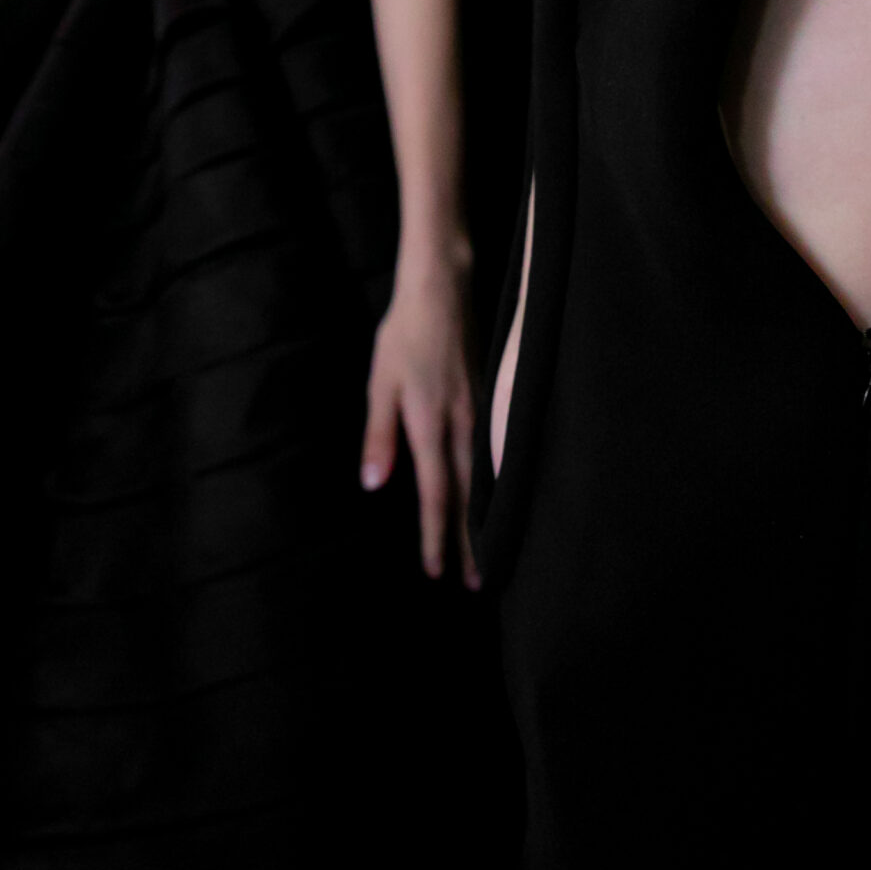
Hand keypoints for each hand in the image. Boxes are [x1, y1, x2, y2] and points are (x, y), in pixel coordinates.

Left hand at [361, 253, 478, 584]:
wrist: (443, 287)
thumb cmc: (404, 334)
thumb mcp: (380, 383)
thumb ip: (379, 435)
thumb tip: (374, 485)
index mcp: (431, 424)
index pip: (435, 493)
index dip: (435, 535)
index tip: (436, 571)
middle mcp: (462, 424)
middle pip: (469, 495)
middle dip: (471, 540)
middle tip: (476, 582)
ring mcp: (481, 411)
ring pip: (485, 476)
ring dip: (485, 516)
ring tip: (490, 549)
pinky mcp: (489, 397)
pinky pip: (493, 452)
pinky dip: (494, 483)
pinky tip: (496, 495)